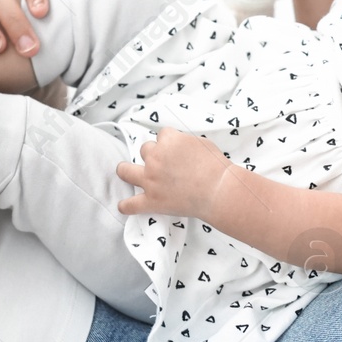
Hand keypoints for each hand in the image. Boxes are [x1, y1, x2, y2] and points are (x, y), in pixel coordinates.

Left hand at [115, 127, 232, 219]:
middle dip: (153, 154)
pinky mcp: (152, 200)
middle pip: (145, 149)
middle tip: (164, 164)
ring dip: (125, 171)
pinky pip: (131, 204)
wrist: (219, 190)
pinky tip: (123, 206)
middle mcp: (155, 158)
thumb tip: (178, 147)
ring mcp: (150, 180)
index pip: (162, 135)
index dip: (169, 142)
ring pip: (126, 171)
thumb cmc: (216, 167)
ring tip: (124, 172)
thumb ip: (184, 143)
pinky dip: (126, 206)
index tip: (175, 151)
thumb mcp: (201, 143)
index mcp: (168, 141)